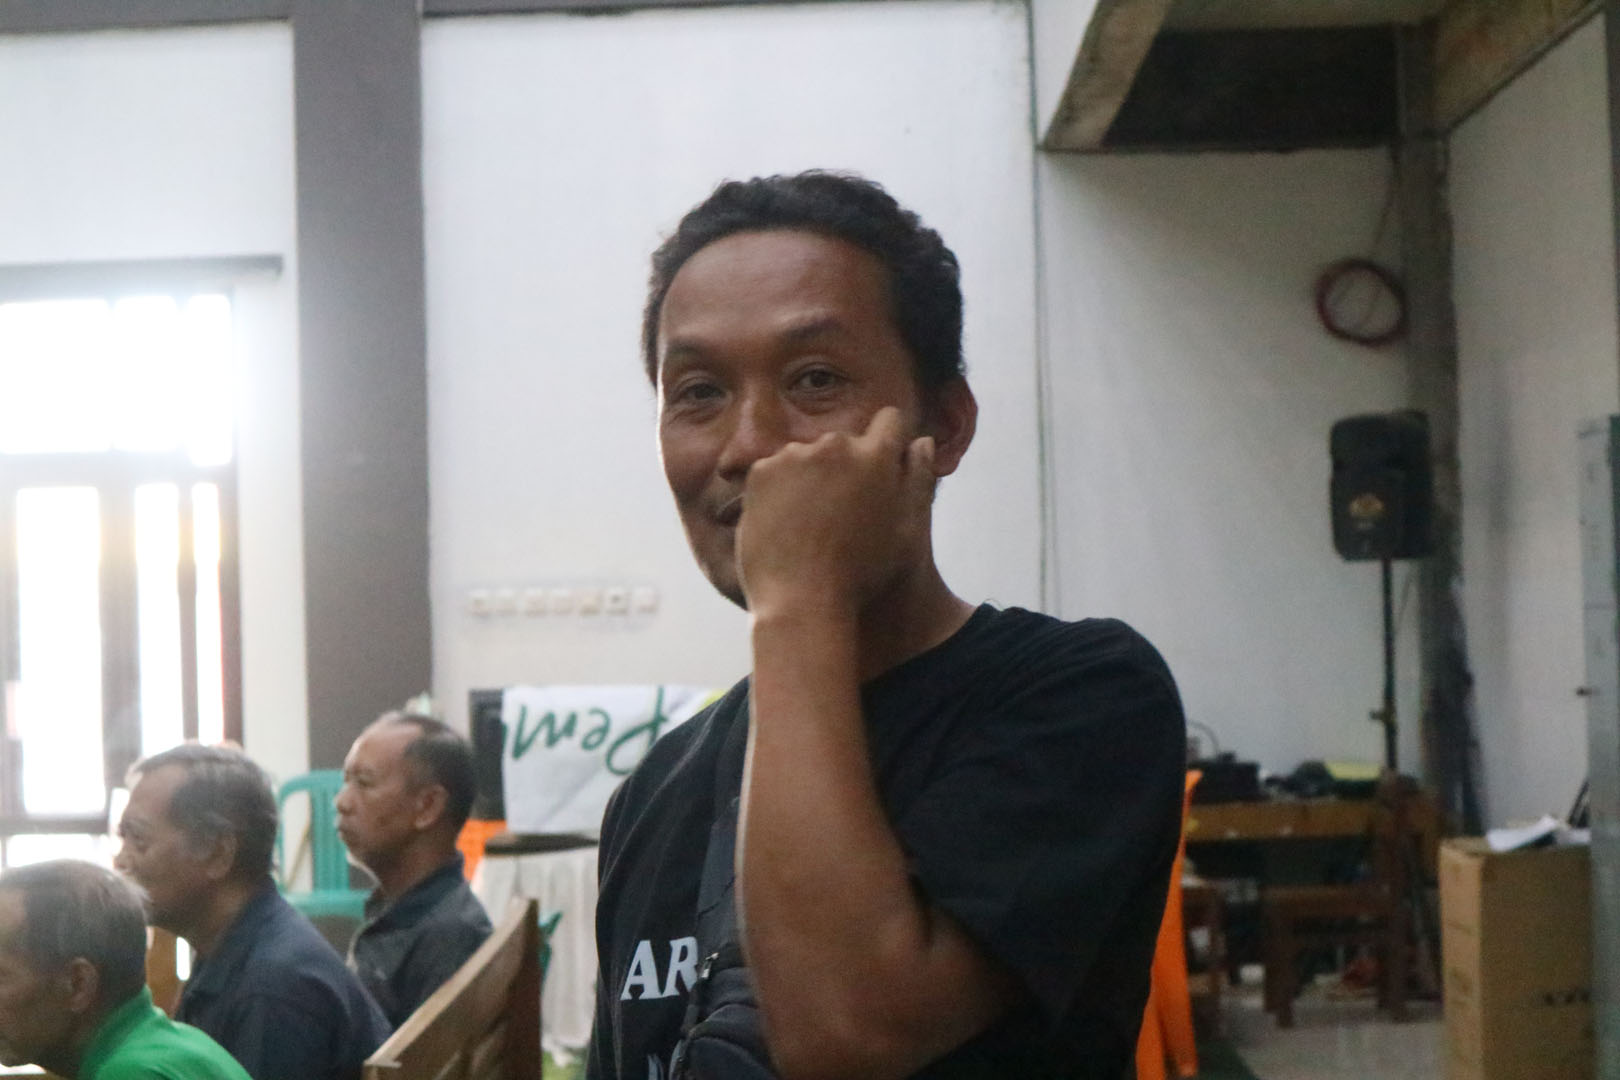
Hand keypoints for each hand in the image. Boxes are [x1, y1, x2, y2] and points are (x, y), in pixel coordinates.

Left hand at [735, 407, 936, 618]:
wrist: (801, 601)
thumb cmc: (862, 575)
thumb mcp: (908, 532)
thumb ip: (919, 479)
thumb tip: (922, 442)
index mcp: (877, 456)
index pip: (890, 420)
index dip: (889, 440)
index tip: (882, 467)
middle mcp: (836, 445)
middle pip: (845, 441)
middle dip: (847, 465)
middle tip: (843, 511)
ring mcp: (793, 456)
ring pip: (807, 456)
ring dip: (811, 476)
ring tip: (811, 524)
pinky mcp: (760, 471)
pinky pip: (775, 470)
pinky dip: (780, 489)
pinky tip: (786, 524)